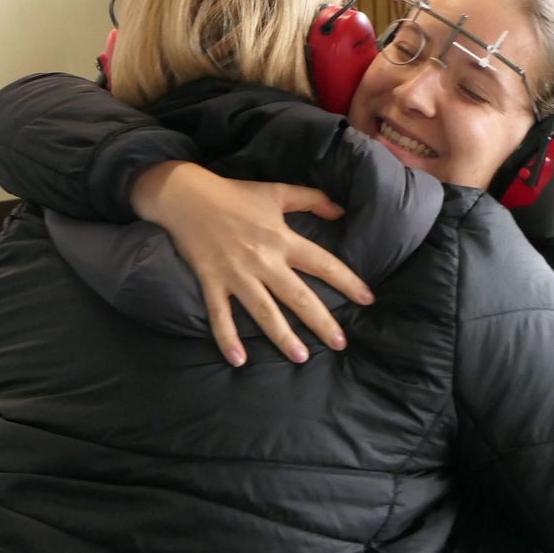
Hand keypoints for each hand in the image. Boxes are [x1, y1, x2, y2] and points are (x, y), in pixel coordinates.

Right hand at [130, 161, 374, 365]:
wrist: (185, 195)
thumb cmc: (234, 194)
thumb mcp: (277, 192)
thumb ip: (312, 199)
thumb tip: (341, 211)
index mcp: (282, 239)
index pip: (322, 263)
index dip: (347, 281)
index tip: (367, 299)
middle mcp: (263, 261)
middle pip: (298, 296)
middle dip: (321, 322)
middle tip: (341, 343)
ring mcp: (236, 274)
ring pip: (264, 312)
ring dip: (283, 337)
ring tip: (301, 358)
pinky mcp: (212, 282)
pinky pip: (220, 315)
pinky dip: (227, 339)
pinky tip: (238, 360)